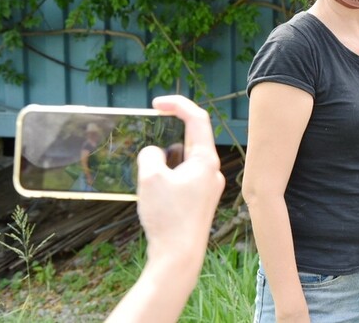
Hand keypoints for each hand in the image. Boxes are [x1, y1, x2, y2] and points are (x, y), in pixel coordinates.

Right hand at [138, 95, 225, 269]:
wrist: (179, 256)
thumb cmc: (168, 217)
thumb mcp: (151, 177)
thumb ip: (151, 155)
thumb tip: (155, 153)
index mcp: (206, 159)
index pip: (197, 118)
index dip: (177, 104)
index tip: (156, 103)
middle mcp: (212, 170)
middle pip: (191, 138)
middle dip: (168, 131)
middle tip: (148, 132)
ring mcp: (207, 186)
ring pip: (185, 159)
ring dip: (166, 156)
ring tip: (146, 170)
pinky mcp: (199, 200)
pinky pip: (183, 176)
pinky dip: (168, 173)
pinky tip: (152, 187)